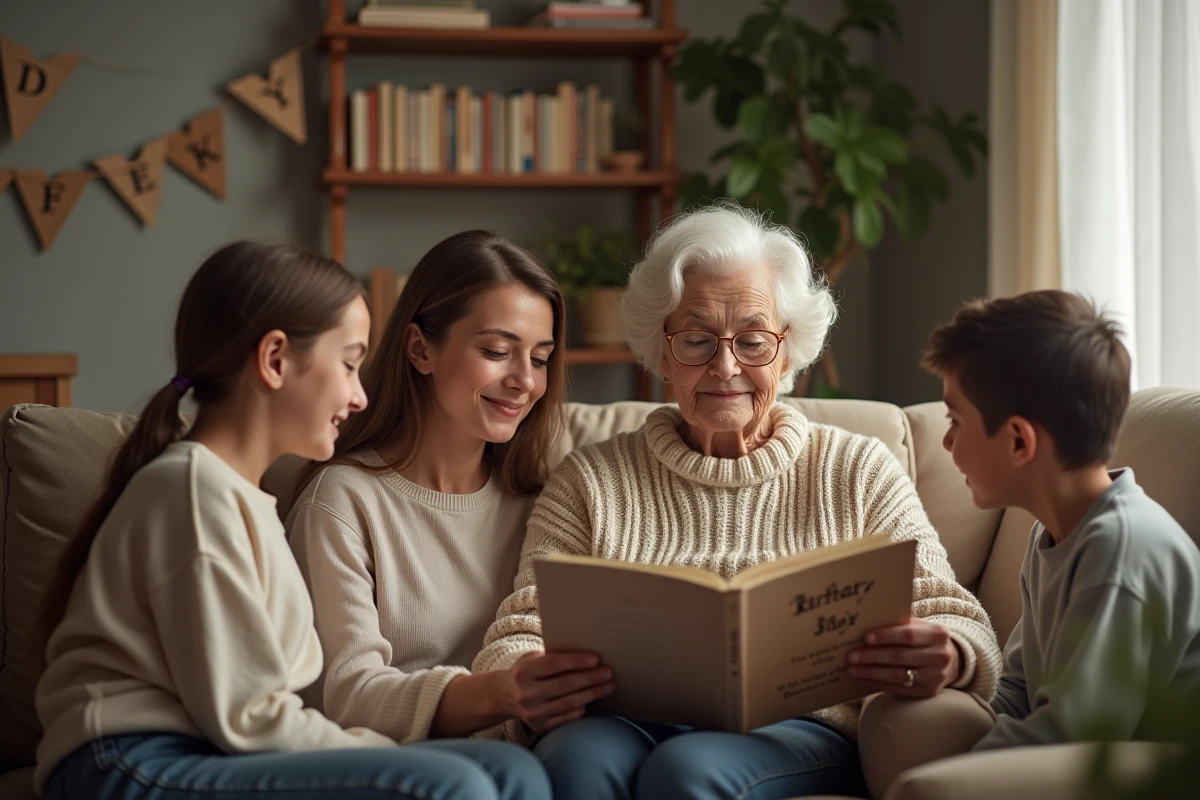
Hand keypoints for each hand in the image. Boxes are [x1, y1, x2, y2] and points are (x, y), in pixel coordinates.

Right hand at [495, 651, 615, 733]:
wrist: (503, 696)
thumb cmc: (526, 671)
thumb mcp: (532, 659)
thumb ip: (553, 657)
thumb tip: (587, 655)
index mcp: (524, 672)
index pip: (554, 664)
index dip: (576, 662)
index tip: (596, 659)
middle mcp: (525, 694)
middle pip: (564, 685)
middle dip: (590, 678)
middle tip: (609, 673)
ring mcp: (531, 713)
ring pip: (568, 703)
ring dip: (592, 694)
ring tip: (609, 686)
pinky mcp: (538, 726)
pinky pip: (565, 718)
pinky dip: (580, 710)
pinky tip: (592, 702)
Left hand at [846, 618, 960, 697]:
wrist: (950, 660)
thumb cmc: (924, 639)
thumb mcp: (919, 627)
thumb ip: (899, 625)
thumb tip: (865, 624)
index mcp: (937, 634)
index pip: (908, 635)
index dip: (885, 636)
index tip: (865, 638)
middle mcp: (940, 656)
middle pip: (900, 656)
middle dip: (872, 656)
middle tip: (851, 656)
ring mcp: (936, 676)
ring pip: (898, 675)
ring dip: (872, 673)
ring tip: (853, 669)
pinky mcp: (929, 691)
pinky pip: (899, 688)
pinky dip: (879, 683)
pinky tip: (864, 679)